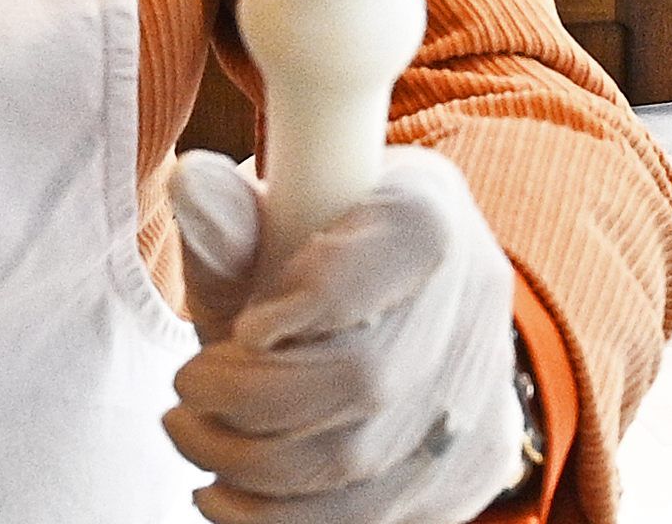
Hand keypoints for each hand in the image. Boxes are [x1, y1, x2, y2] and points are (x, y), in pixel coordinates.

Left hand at [168, 148, 526, 523]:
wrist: (387, 315)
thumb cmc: (309, 262)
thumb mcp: (265, 230)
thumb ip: (230, 219)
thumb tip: (190, 182)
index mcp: (429, 210)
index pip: (392, 253)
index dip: (308, 300)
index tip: (242, 329)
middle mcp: (478, 297)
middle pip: (368, 378)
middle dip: (251, 400)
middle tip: (184, 394)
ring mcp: (487, 389)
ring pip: (368, 465)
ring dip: (256, 471)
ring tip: (195, 444)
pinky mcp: (477, 468)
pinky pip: (378, 517)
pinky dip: (288, 520)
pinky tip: (231, 498)